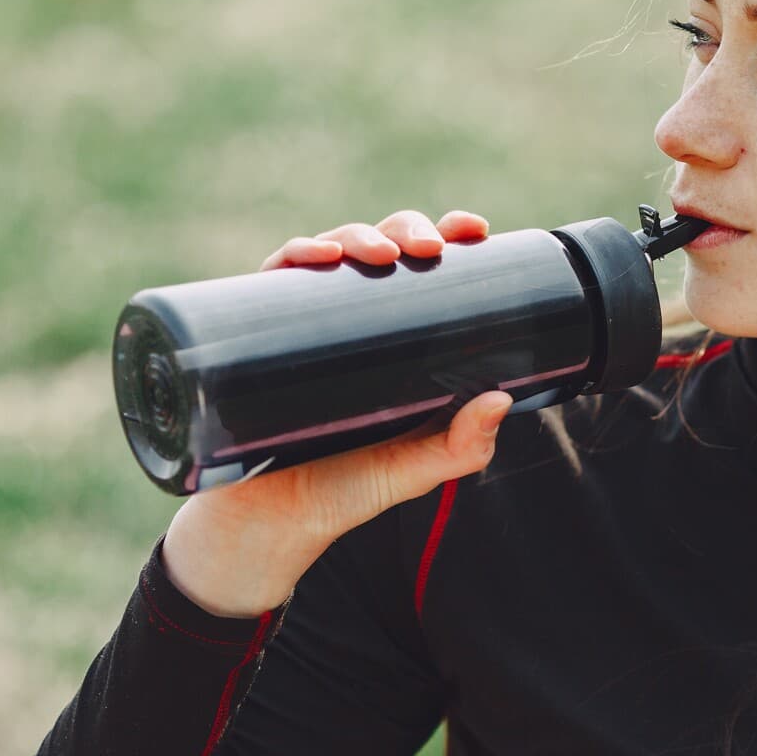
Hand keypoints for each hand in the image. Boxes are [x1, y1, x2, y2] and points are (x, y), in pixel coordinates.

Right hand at [164, 209, 507, 617]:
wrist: (269, 525)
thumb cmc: (344, 489)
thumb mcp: (415, 469)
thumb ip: (462, 446)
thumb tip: (501, 399)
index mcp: (396, 336)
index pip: (423, 269)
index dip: (447, 234)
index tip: (473, 230)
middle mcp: (349, 317)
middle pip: (380, 247)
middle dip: (405, 230)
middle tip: (425, 249)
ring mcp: (302, 322)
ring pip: (330, 251)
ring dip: (356, 235)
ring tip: (379, 254)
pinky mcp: (256, 334)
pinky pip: (271, 277)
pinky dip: (295, 255)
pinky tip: (317, 257)